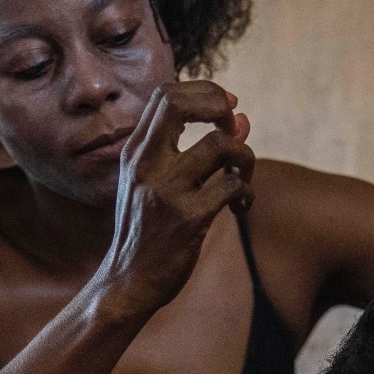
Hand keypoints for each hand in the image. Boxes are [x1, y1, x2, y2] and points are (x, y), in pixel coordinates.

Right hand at [94, 81, 256, 318]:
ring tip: (242, 177)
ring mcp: (166, 191)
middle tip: (234, 128)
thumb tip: (243, 117)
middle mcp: (146, 165)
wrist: (127, 283)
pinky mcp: (188, 219)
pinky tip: (240, 208)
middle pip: (183, 105)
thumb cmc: (147, 232)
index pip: (167, 95)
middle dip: (219, 107)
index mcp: (135, 153)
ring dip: (245, 156)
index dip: (204, 91)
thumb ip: (199, 150)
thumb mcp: (161, 185)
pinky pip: (232, 185)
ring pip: (221, 144)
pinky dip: (246, 193)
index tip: (226, 106)